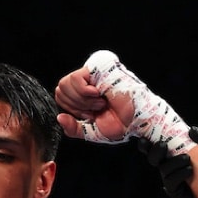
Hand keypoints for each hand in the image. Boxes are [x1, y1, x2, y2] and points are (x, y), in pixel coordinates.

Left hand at [55, 50, 195, 154]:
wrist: (138, 120)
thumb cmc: (122, 124)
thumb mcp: (92, 132)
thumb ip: (74, 129)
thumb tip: (59, 118)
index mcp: (83, 95)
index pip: (60, 98)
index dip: (73, 111)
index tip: (91, 115)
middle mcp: (86, 81)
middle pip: (59, 90)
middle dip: (78, 107)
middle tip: (97, 109)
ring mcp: (91, 72)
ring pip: (64, 84)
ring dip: (83, 101)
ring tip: (101, 102)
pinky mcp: (96, 66)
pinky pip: (75, 79)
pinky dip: (85, 93)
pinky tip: (99, 94)